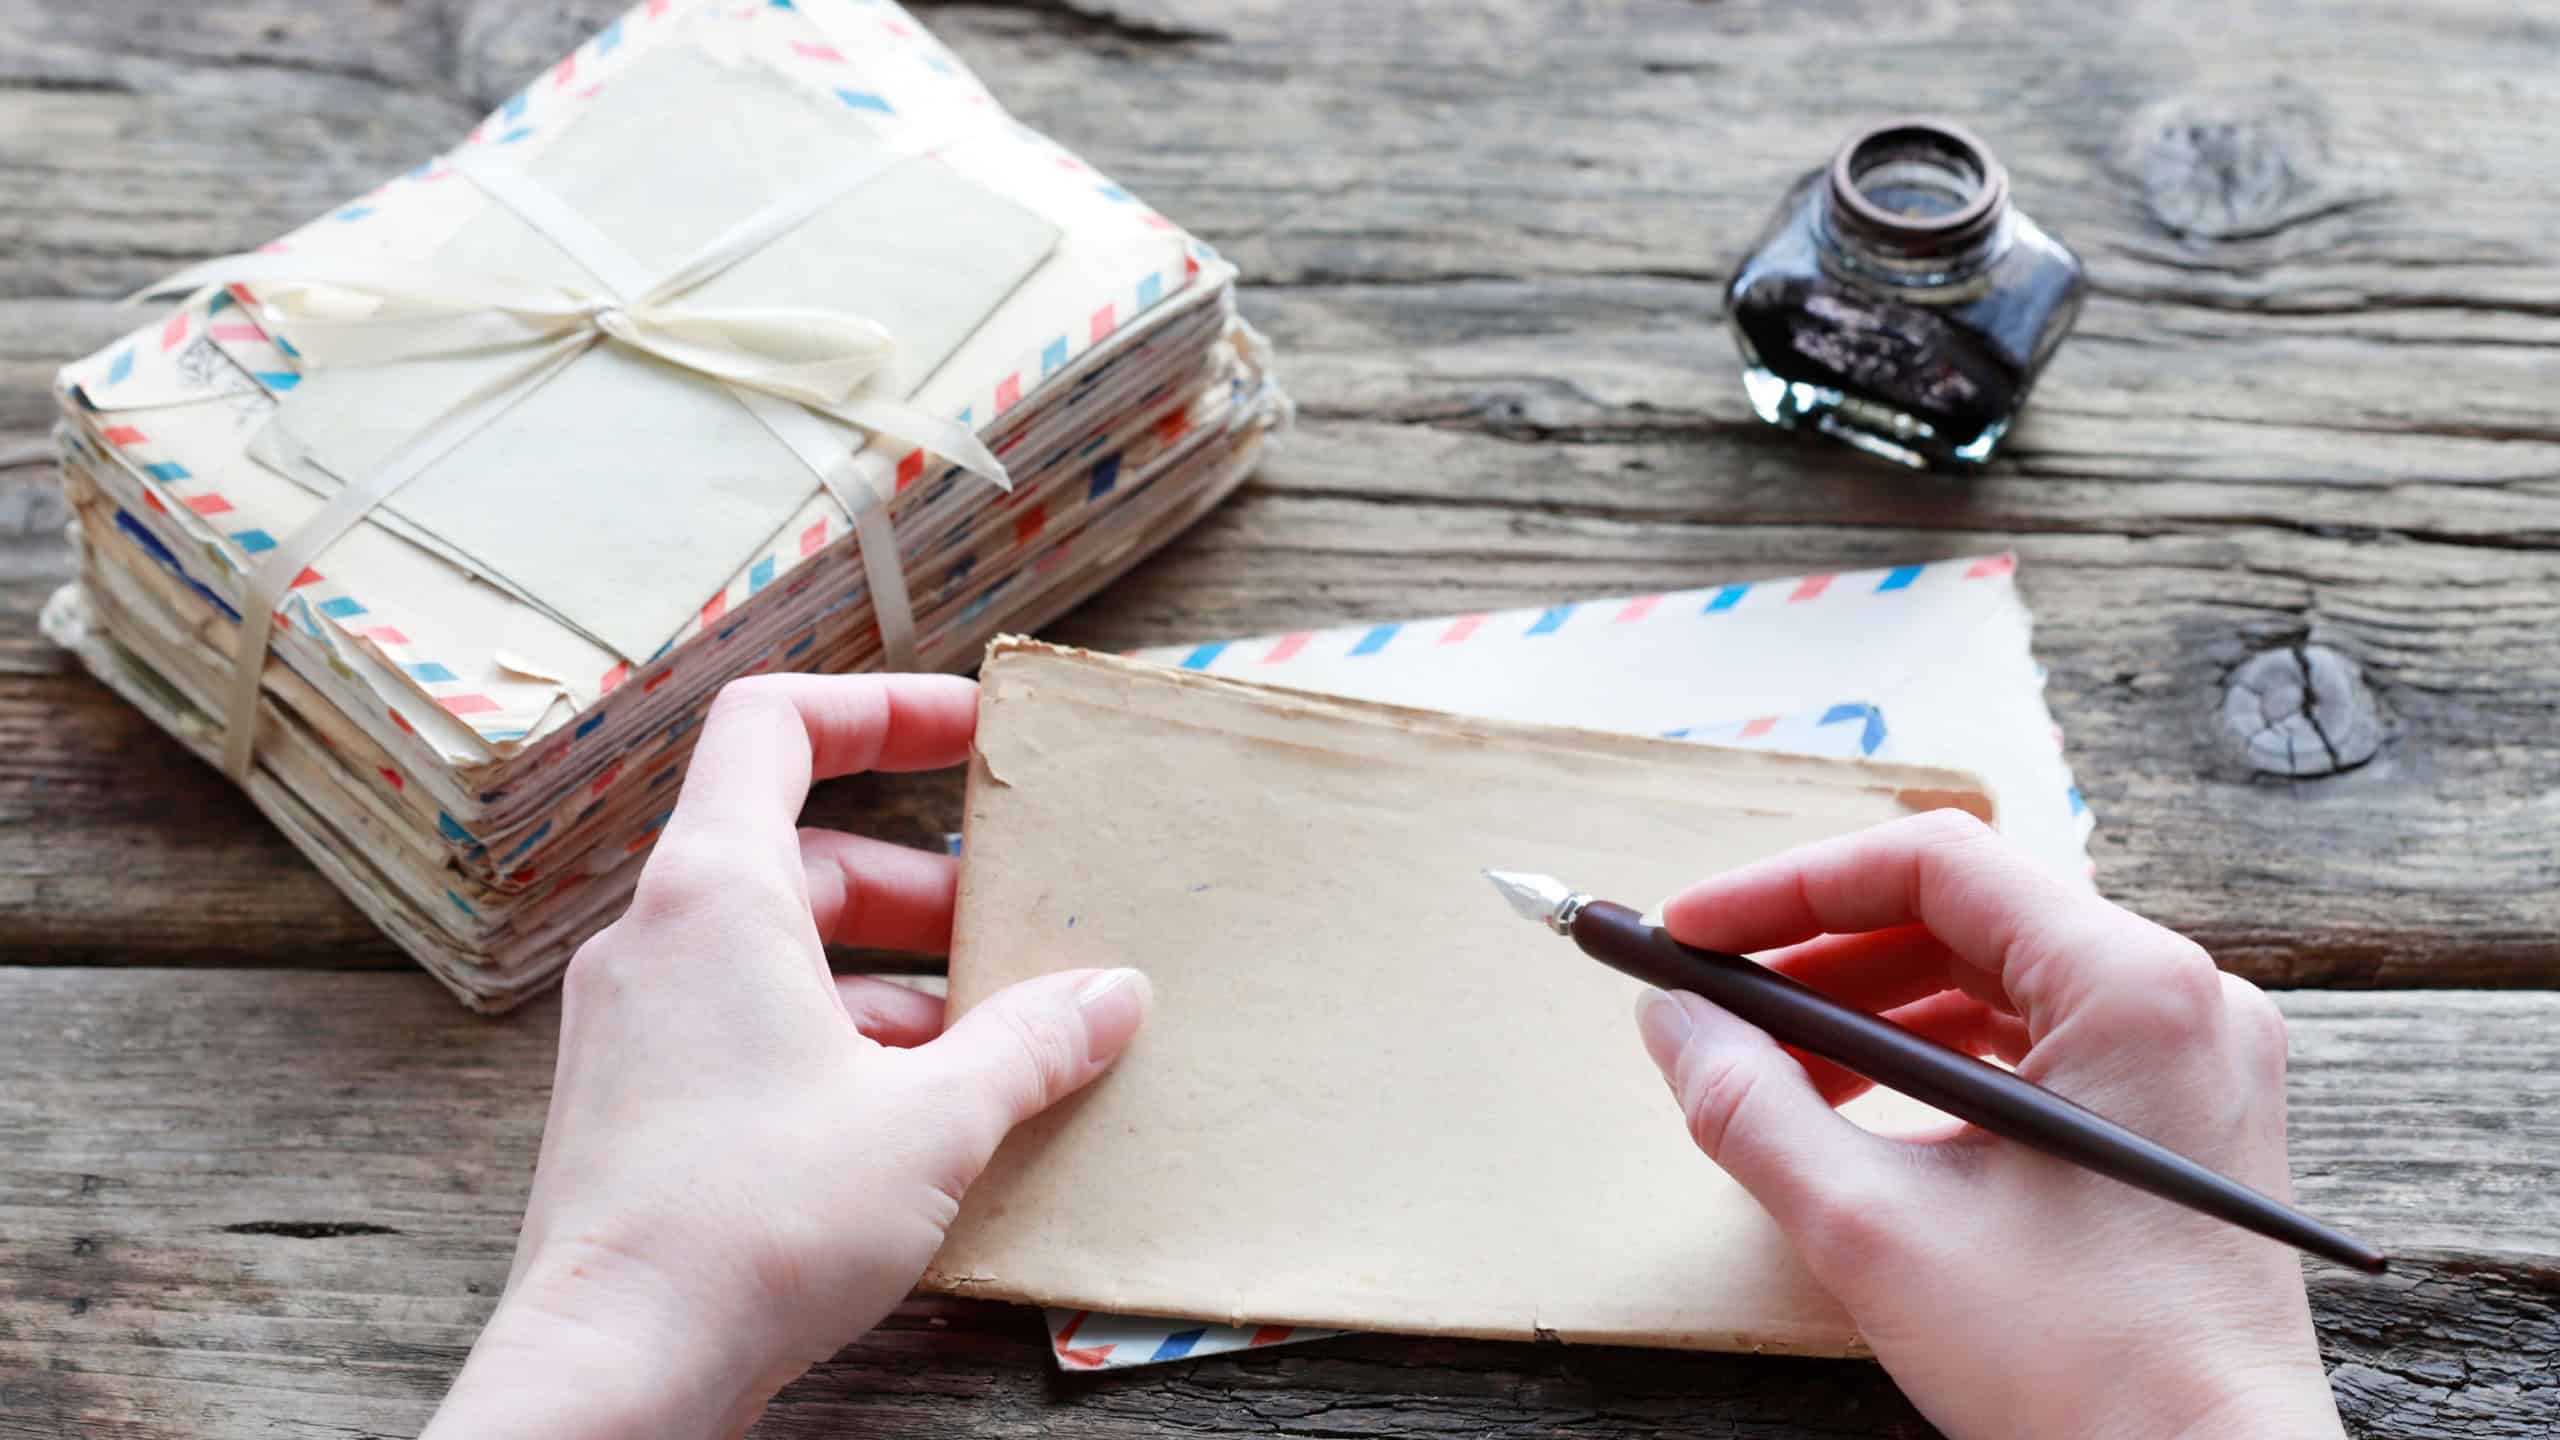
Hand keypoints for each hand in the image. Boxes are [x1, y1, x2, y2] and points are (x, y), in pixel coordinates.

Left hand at [423, 675, 1150, 1439]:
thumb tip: (1110, 998)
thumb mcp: (931, 1122)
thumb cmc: (752, 1226)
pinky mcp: (639, 1103)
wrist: (612, 1373)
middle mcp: (657, 939)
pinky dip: (839, 1041)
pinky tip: (923, 1117)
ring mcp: (638, 1023)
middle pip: (801, 852)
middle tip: (1019, 934)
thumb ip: (1030, 1043)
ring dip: (892, 978)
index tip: (973, 731)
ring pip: (780, 952)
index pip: (777, 722)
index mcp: (714, 893)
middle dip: (922, 888)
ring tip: (994, 1041)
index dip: (882, 706)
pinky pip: (750, 1026)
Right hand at [1636, 810, 2341, 1439]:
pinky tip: (1860, 1118)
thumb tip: (1671, 1022)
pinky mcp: (2179, 1119)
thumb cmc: (2086, 1368)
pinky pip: (2038, 1045)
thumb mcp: (1876, 1230)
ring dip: (1870, 1013)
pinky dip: (1937, 1065)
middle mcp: (2181, 997)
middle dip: (1820, 955)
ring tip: (1772, 1075)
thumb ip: (1751, 1106)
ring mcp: (2191, 1059)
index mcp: (2132, 987)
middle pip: (1964, 915)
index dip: (1791, 886)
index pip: (1934, 863)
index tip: (1693, 932)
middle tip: (1714, 1002)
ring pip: (1996, 981)